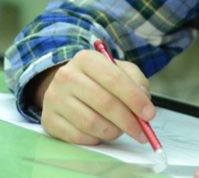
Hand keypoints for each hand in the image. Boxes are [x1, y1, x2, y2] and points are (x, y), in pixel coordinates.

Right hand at [32, 49, 153, 145]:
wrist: (68, 88)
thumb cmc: (100, 81)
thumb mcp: (120, 71)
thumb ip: (136, 82)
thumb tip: (143, 103)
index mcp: (86, 59)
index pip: (114, 79)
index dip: (134, 99)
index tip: (149, 114)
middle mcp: (66, 76)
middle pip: (104, 103)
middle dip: (128, 121)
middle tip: (142, 132)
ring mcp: (54, 98)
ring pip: (91, 123)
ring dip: (112, 131)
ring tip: (118, 130)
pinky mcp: (49, 120)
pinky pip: (78, 137)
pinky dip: (95, 139)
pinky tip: (99, 133)